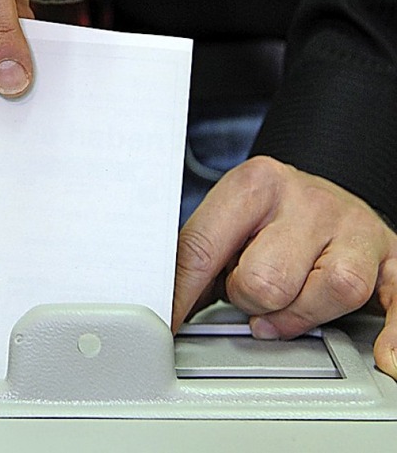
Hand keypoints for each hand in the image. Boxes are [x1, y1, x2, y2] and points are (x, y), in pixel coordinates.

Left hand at [172, 156, 396, 378]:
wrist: (326, 190)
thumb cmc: (272, 213)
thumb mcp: (231, 217)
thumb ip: (201, 256)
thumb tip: (167, 304)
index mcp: (257, 183)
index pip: (205, 246)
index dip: (180, 294)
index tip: (166, 324)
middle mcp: (308, 200)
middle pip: (266, 280)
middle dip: (250, 299)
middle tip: (251, 292)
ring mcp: (353, 228)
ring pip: (331, 291)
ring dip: (300, 315)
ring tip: (287, 305)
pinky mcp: (388, 257)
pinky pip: (396, 300)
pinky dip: (393, 333)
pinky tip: (385, 356)